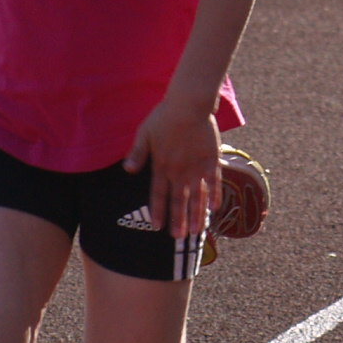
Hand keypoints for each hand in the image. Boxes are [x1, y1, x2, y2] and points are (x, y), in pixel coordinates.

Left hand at [123, 94, 222, 241]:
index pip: (158, 194)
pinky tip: (215, 208)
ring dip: (197, 214)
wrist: (189, 105)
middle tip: (179, 237)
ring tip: (197, 231)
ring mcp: (196, 167)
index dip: (158, 211)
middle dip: (179, 220)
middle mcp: (179, 171)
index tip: (158, 227)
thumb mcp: (144, 133)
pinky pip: (214, 181)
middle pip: (179, 200)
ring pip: (197, 195)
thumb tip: (127, 170)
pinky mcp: (211, 159)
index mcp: (161, 166)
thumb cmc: (164, 116)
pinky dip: (214, 195)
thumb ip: (137, 153)